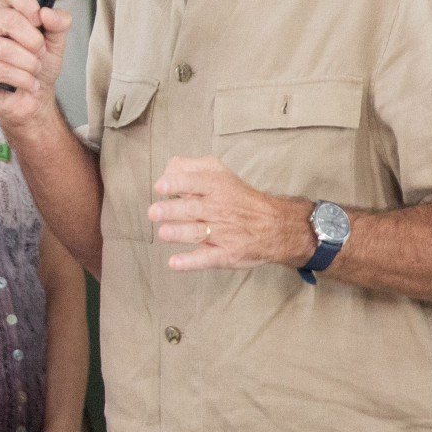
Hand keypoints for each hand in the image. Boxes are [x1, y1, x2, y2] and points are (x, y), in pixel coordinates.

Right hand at [0, 0, 72, 137]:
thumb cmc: (40, 66)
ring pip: (4, 49)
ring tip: (34, 70)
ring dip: (29, 64)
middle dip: (34, 41)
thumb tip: (47, 13)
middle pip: (8, 19)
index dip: (27, 3)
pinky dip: (21, 79)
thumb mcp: (57, 41)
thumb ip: (59, 23)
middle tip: (40, 53)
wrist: (35, 98)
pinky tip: (28, 84)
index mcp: (6, 11)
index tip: (39, 21)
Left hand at [147, 156, 315, 271]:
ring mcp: (224, 233)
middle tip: (154, 212)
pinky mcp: (227, 254)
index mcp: (218, 187)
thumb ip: (193, 168)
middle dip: (172, 210)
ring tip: (164, 232)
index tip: (160, 186)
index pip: (195, 182)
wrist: (276, 225)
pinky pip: (207, 258)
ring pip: (198, 232)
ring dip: (180, 233)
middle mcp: (220, 209)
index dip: (177, 183)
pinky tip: (174, 263)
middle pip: (193, 209)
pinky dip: (191, 262)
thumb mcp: (221, 174)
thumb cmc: (239, 197)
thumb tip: (168, 169)